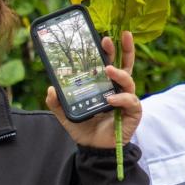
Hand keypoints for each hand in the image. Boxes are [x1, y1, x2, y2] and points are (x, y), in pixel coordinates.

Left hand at [45, 31, 141, 148]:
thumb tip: (51, 88)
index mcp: (105, 85)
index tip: (103, 36)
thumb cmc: (85, 128)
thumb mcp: (67, 114)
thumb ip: (57, 102)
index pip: (110, 63)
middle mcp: (118, 89)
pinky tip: (111, 98)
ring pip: (129, 80)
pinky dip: (121, 98)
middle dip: (122, 49)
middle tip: (109, 39)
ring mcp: (127, 100)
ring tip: (107, 69)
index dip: (109, 50)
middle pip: (125, 65)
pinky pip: (130, 101)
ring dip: (118, 73)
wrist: (93, 149)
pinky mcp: (132, 112)